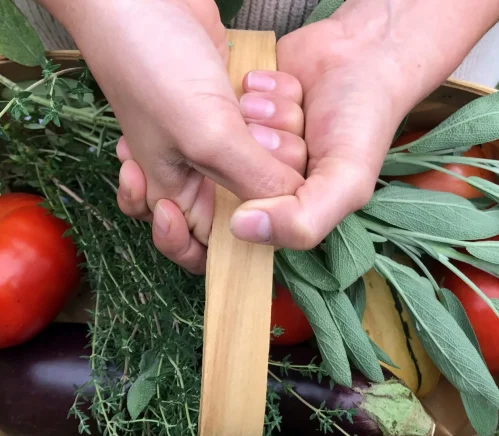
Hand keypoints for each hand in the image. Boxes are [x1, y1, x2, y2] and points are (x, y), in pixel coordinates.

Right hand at [117, 70, 305, 272]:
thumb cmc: (156, 70)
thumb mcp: (207, 135)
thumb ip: (250, 179)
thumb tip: (291, 208)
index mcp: (172, 191)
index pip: (196, 248)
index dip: (216, 251)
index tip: (235, 221)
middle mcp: (189, 175)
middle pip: (231, 212)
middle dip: (251, 189)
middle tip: (249, 150)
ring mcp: (207, 145)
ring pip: (248, 175)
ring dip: (259, 152)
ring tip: (246, 119)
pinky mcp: (224, 118)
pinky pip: (253, 139)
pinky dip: (261, 127)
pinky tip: (253, 106)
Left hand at [228, 0, 498, 248]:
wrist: (368, 51)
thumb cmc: (361, 120)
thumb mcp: (347, 182)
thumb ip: (304, 221)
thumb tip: (240, 230)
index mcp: (288, 201)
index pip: (251, 208)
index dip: (264, 181)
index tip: (289, 155)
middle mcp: (268, 172)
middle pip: (237, 165)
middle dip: (268, 141)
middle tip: (299, 126)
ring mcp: (256, 135)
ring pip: (232, 128)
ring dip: (265, 110)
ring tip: (297, 103)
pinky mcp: (250, 103)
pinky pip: (232, 97)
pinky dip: (261, 87)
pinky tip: (285, 83)